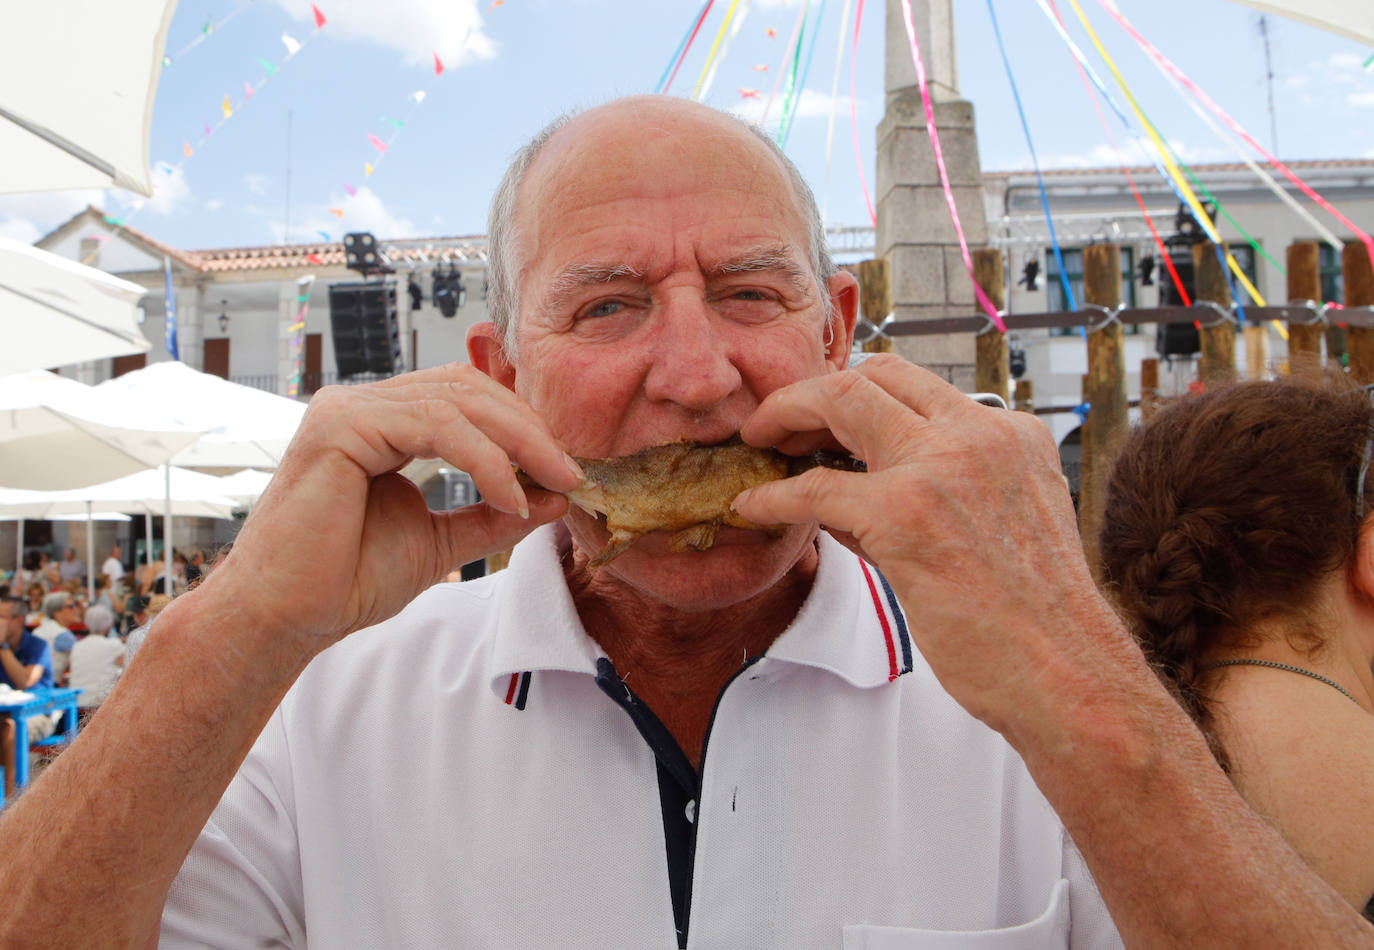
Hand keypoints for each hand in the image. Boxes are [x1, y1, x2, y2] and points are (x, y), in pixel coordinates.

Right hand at [199, 363, 582, 662]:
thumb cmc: (346, 582)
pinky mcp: (341, 425)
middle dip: (531, 430)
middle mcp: (363, 405)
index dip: (523, 426)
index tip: (567, 469)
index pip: (468, 398)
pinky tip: (509, 495)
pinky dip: (484, 458)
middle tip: (574, 471)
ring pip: (458, 401)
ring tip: (554, 482)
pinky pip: (435, 425)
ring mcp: (348, 409)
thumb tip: (556, 496)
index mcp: (383, 423)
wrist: (287, 619)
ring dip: (519, 441)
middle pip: (469, 390)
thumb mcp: (442, 542)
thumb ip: (493, 514)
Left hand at [733, 354, 1126, 735]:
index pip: (919, 385)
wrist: (1070, 678)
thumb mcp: (1002, 527)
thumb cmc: (1034, 624)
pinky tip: (752, 505)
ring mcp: (942, 468)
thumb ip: (936, 493)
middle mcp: (981, 435)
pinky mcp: (905, 515)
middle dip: (814, 390)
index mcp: (1012, 435)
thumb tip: (847, 487)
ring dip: (786, 413)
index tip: (822, 418)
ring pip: (842, 399)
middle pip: (875, 374)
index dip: (859, 392)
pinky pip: (816, 487)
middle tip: (776, 423)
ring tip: (757, 441)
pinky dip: (774, 495)